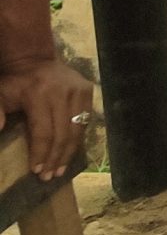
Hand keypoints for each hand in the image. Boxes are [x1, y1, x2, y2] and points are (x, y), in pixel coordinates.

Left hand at [0, 55, 93, 180]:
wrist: (34, 58)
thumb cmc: (14, 82)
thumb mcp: (0, 95)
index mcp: (39, 94)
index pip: (43, 131)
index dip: (40, 153)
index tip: (36, 171)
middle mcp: (63, 92)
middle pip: (62, 134)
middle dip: (55, 158)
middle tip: (49, 176)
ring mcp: (79, 90)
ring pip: (77, 129)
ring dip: (69, 152)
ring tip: (60, 169)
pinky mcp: (88, 90)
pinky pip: (85, 120)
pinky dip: (78, 138)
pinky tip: (70, 151)